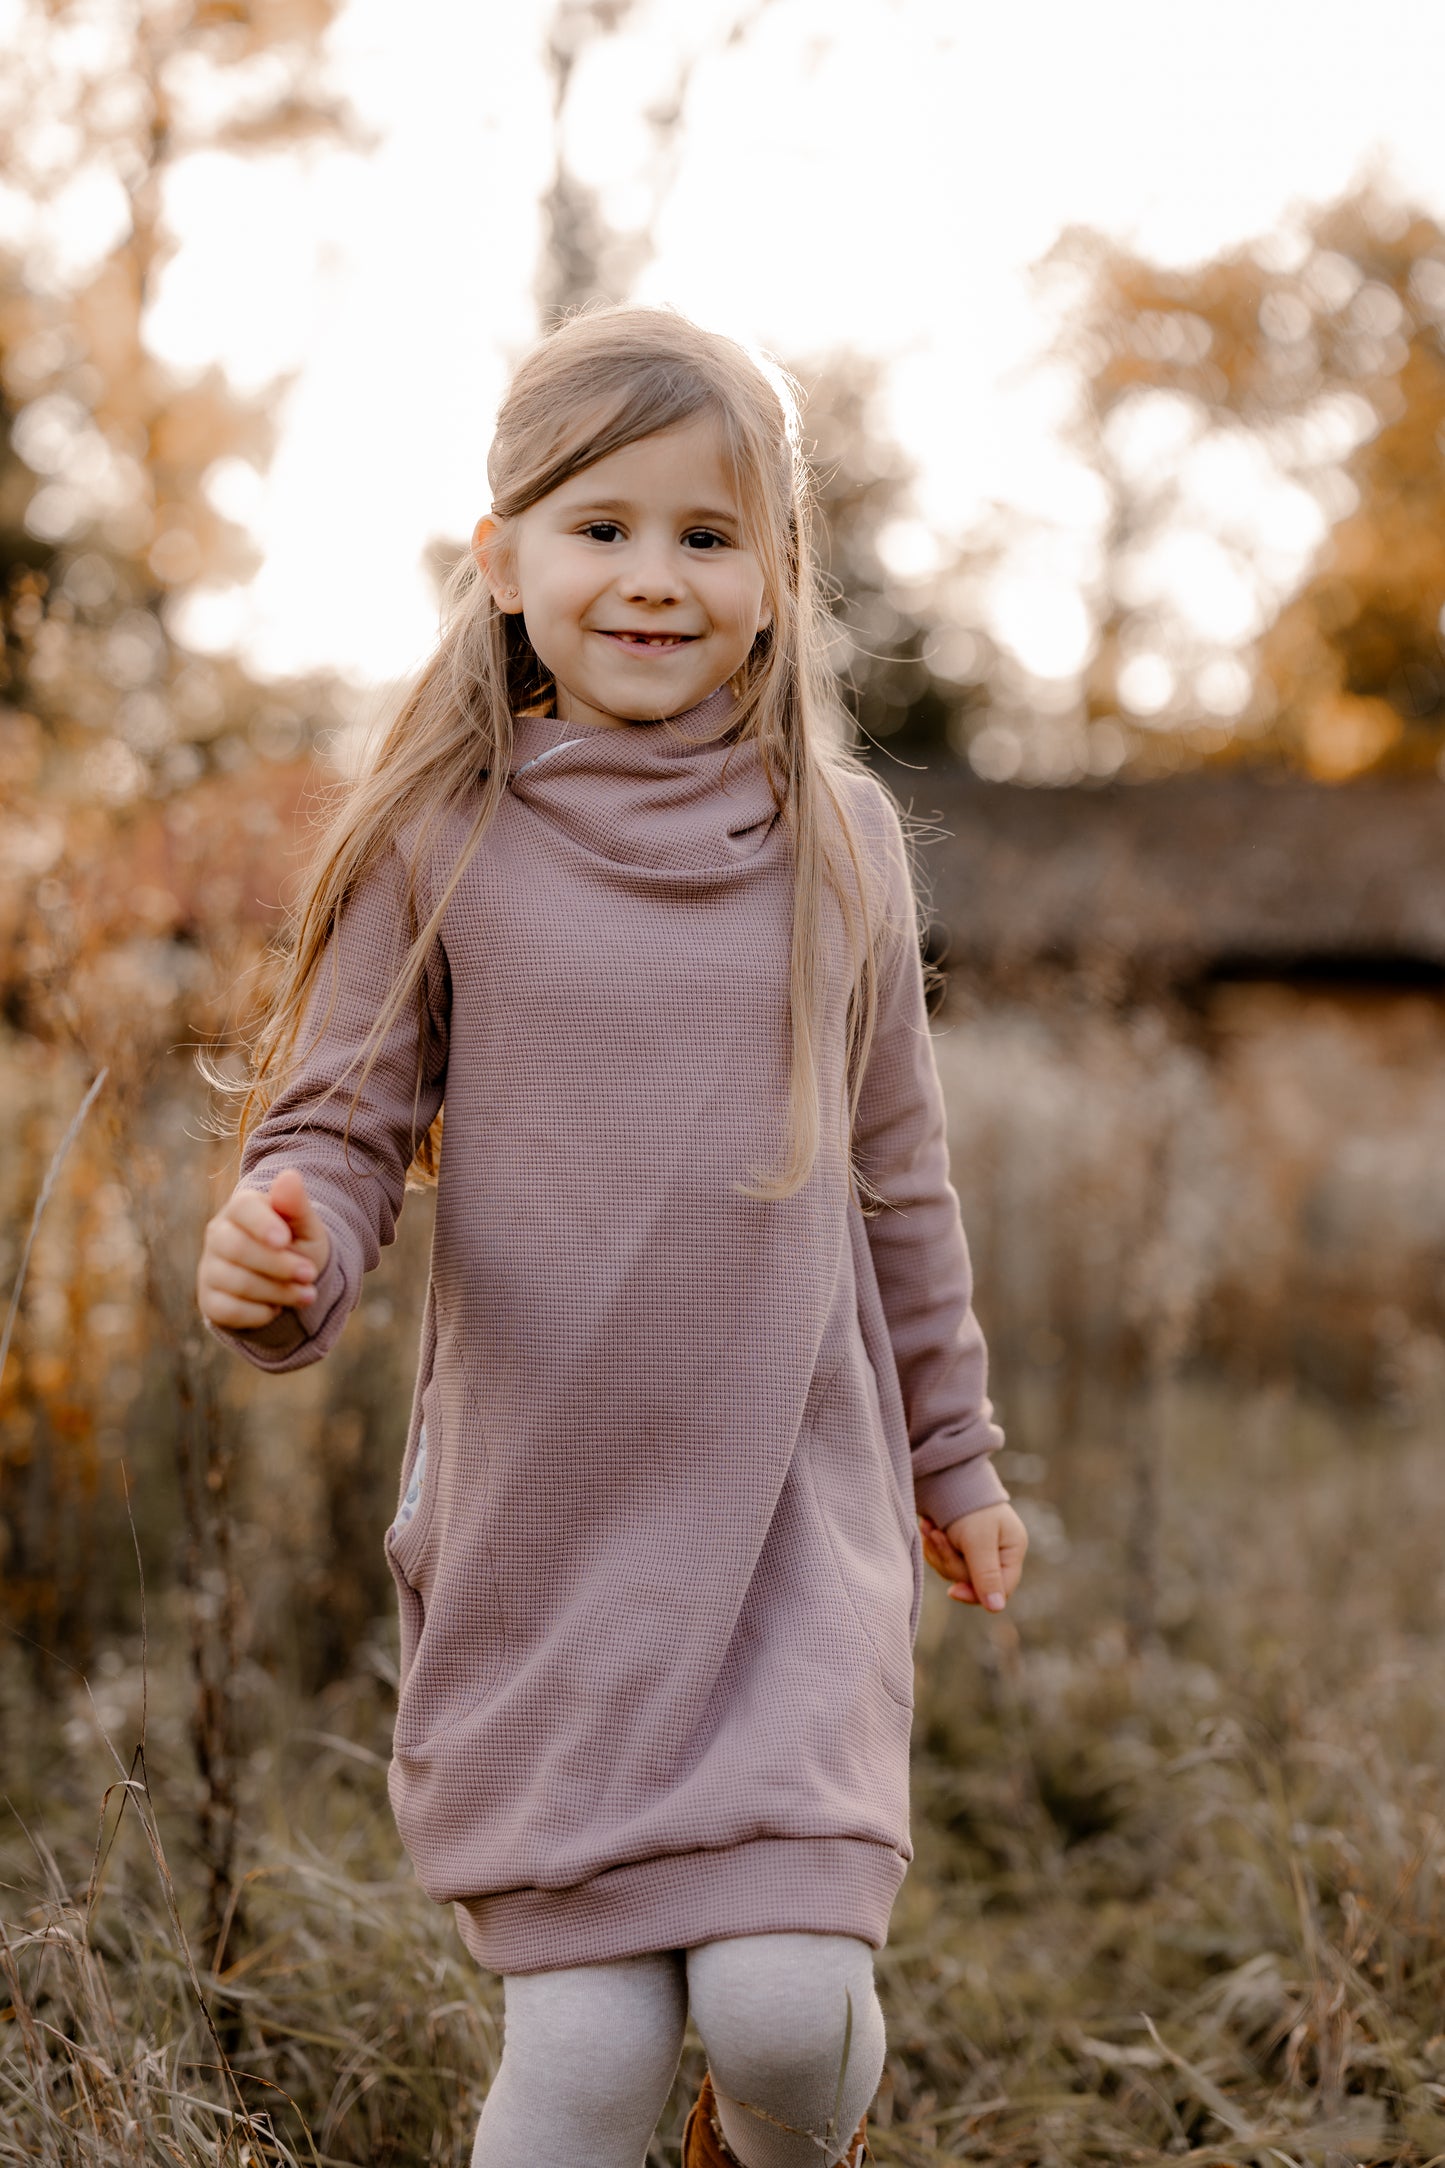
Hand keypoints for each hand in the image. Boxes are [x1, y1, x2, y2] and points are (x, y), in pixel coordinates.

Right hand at [197, 1168, 330, 1330]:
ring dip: (278, 1292)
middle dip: (279, 1265)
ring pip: (237, 1283)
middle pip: (237, 1249)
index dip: (262, 1224)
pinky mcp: (209, 1301)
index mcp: (242, 1208)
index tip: (285, 1241)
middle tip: (310, 1274)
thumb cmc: (296, 1245)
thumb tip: (289, 1176)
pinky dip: (261, 1313)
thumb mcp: (305, 1226)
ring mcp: (209, 1268)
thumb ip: (296, 1204)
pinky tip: (276, 1307)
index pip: (242, 1208)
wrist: (288, 1282)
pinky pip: (230, 1311)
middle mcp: (218, 1234)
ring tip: (307, 1294)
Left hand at [919, 1502, 1027, 1611]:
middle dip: (950, 1561)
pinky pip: (944, 1561)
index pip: (1001, 1588)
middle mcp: (999, 1552)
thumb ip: (986, 1574)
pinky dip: (934, 1547)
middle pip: (974, 1582)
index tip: (953, 1592)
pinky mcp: (960, 1546)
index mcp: (1013, 1549)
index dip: (976, 1593)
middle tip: (937, 1536)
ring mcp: (978, 1550)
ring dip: (938, 1552)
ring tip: (930, 1527)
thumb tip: (997, 1609)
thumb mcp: (978, 1541)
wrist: (946, 1474)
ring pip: (956, 1573)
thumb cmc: (968, 1506)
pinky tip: (928, 1528)